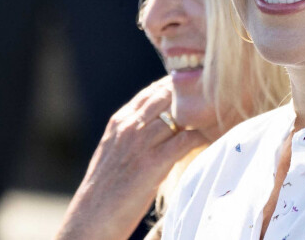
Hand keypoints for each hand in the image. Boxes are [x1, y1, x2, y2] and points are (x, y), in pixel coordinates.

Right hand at [55, 76, 208, 239]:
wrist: (89, 220)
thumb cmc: (104, 188)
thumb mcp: (112, 148)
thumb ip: (131, 130)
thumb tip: (155, 118)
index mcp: (120, 121)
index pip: (151, 91)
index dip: (173, 85)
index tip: (191, 83)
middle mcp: (130, 127)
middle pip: (167, 97)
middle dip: (189, 94)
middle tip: (209, 95)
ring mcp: (141, 144)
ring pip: (179, 115)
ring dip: (199, 114)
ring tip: (215, 114)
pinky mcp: (153, 163)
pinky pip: (186, 141)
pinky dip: (201, 137)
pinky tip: (211, 137)